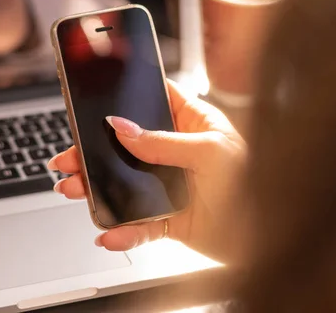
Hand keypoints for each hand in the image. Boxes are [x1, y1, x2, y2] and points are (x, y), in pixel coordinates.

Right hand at [48, 80, 246, 263]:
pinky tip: (109, 234)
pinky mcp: (167, 217)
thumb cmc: (254, 184)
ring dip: (96, 188)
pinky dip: (121, 231)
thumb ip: (164, 142)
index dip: (128, 97)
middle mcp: (177, 151)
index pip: (156, 100)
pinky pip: (137, 222)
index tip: (96, 96)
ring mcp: (169, 184)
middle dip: (95, 151)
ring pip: (124, 183)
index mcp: (193, 124)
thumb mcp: (211, 152)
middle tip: (69, 157)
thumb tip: (124, 127)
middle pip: (127, 145)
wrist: (265, 239)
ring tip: (74, 190)